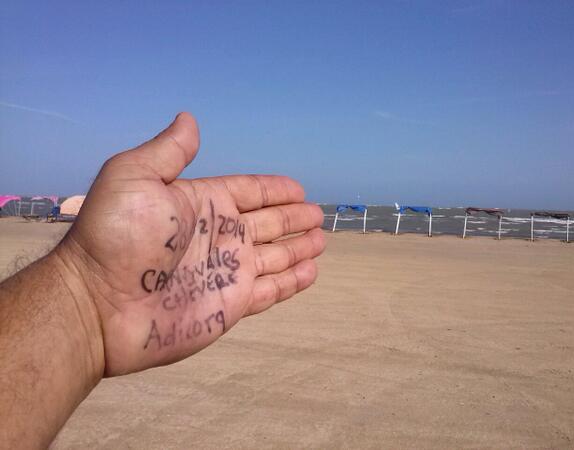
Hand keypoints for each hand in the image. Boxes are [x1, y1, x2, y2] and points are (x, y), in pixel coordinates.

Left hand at [58, 113, 324, 375]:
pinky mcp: (232, 304)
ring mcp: (227, 271)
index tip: (299, 189)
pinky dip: (292, 283)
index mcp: (204, 203)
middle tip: (317, 215)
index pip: (249, 192)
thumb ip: (169, 151)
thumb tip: (189, 119)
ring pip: (275, 256)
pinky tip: (310, 273)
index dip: (274, 190)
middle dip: (293, 218)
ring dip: (298, 249)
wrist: (100, 305)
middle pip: (268, 223)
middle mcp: (220, 235)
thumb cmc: (117, 236)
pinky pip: (272, 290)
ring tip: (320, 241)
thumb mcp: (135, 178)